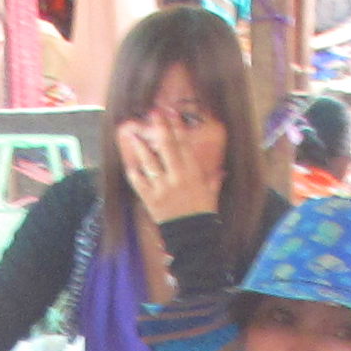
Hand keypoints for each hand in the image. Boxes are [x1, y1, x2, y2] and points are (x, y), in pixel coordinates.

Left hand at [115, 110, 223, 226]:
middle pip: (166, 147)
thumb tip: (222, 171)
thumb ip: (214, 179)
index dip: (177, 127)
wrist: (192, 238)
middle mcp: (176, 177)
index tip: (172, 112)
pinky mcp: (150, 199)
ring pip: (149, 161)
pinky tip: (128, 162)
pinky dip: (133, 172)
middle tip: (153, 113)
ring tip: (133, 133)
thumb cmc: (203, 215)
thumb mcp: (211, 194)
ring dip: (141, 146)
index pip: (184, 144)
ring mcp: (162, 188)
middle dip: (160, 128)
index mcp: (192, 173)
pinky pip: (139, 183)